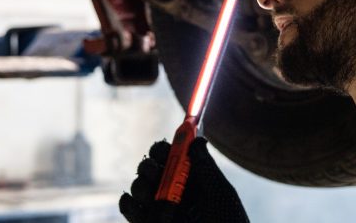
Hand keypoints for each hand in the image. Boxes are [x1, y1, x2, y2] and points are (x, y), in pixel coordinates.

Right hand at [119, 137, 248, 222]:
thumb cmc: (227, 220)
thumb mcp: (219, 192)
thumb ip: (206, 167)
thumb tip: (197, 140)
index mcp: (186, 175)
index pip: (167, 153)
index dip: (163, 148)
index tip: (167, 150)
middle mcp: (169, 188)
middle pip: (148, 167)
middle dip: (148, 166)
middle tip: (157, 171)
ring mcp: (156, 206)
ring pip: (137, 185)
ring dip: (140, 184)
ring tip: (152, 194)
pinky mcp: (146, 221)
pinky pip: (128, 206)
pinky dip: (129, 202)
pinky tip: (143, 206)